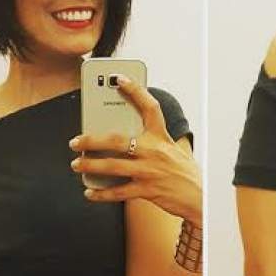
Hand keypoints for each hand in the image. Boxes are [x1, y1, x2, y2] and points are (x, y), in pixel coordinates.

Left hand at [68, 77, 201, 224]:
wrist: (200, 197)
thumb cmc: (182, 171)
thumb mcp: (171, 149)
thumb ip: (150, 141)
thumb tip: (118, 139)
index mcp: (161, 136)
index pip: (149, 107)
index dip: (135, 90)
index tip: (118, 78)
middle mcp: (154, 151)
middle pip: (117, 140)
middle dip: (92, 140)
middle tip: (75, 141)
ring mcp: (150, 171)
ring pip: (113, 166)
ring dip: (90, 165)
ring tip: (76, 164)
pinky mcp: (147, 190)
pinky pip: (119, 192)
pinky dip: (101, 193)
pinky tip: (89, 192)